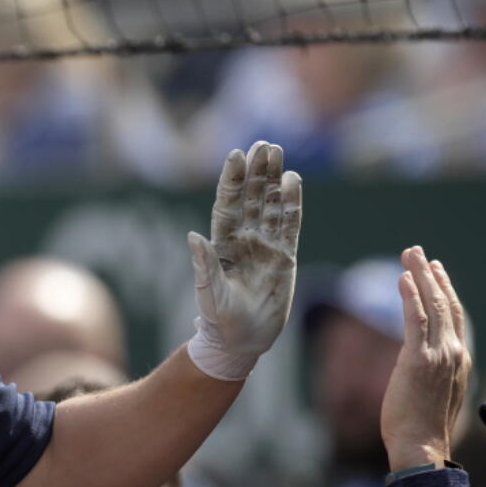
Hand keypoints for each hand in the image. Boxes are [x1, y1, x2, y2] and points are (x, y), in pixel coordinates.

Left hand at [187, 141, 301, 379]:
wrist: (242, 342)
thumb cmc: (219, 321)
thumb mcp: (209, 294)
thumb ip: (203, 266)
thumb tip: (192, 237)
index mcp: (222, 245)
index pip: (227, 205)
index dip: (231, 181)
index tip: (235, 154)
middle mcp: (243, 240)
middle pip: (251, 199)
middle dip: (256, 172)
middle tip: (263, 144)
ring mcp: (265, 246)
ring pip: (271, 206)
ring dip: (274, 180)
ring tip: (278, 152)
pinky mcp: (285, 257)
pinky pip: (290, 225)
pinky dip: (292, 204)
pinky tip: (294, 181)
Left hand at [380, 247, 471, 470]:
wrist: (420, 444)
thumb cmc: (422, 424)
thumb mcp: (436, 392)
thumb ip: (434, 371)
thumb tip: (422, 362)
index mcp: (460, 359)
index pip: (454, 316)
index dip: (444, 290)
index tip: (433, 270)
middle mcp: (454, 353)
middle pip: (446, 303)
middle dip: (431, 275)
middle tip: (417, 252)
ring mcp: (438, 355)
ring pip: (432, 306)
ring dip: (419, 277)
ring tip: (409, 256)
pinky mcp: (418, 360)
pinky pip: (415, 320)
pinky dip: (409, 297)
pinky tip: (401, 279)